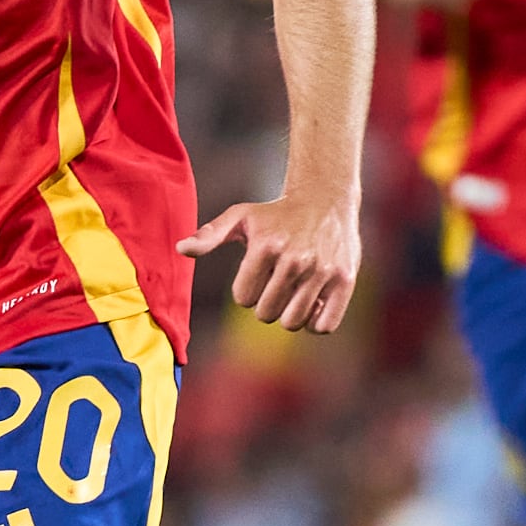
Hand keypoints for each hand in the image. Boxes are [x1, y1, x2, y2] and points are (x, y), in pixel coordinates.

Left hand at [179, 186, 360, 334]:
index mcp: (266, 247)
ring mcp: (322, 271)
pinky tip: (314, 303)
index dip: (248, 288)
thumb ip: (210, 235)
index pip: (243, 298)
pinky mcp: (345, 281)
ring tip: (295, 291)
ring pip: (293, 322)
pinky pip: (324, 326)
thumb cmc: (276, 213)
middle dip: (267, 302)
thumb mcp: (240, 217)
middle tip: (277, 281)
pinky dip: (316, 323)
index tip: (259, 271)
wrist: (325, 199)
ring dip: (290, 313)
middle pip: (266, 314)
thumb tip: (181, 248)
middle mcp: (295, 260)